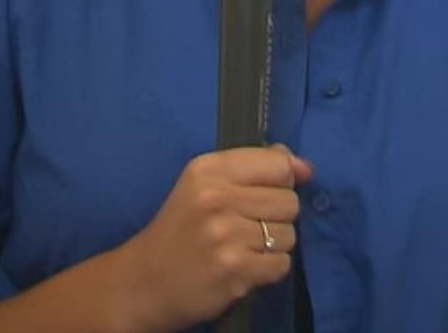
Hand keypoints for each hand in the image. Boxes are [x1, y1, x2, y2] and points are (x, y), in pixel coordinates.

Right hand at [116, 143, 314, 331]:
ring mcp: (226, 235)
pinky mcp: (235, 269)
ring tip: (243, 249)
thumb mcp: (204, 185)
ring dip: (274, 246)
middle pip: (289, 201)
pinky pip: (282, 264)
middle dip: (277, 217)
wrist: (144, 282)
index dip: (285, 180)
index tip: (274, 192)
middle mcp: (216, 197)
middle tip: (247, 227)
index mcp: (208, 169)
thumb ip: (253, 167)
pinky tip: (244, 268)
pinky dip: (269, 270)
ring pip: (289, 234)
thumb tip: (303, 166)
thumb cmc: (180, 230)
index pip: (278, 164)